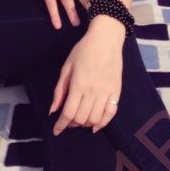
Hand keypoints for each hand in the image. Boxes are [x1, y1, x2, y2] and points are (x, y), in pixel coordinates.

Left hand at [49, 17, 124, 134]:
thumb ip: (59, 90)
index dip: (61, 125)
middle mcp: (93, 91)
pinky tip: (95, 125)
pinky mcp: (116, 91)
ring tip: (80, 120)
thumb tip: (53, 110)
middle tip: (68, 120)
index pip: (68, 113)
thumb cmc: (83, 50)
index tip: (56, 131)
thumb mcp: (67, 67)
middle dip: (72, 124)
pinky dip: (102, 123)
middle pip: (81, 118)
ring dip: (85, 124)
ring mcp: (107, 92)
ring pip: (95, 119)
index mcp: (78, 84)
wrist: (106, 39)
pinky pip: (111, 113)